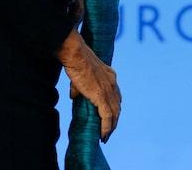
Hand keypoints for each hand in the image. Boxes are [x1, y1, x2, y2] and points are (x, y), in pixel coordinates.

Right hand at [56, 28, 121, 142]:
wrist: (76, 55)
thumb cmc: (76, 61)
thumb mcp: (82, 75)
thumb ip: (79, 87)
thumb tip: (74, 95)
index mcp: (110, 76)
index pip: (116, 96)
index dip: (114, 108)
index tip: (111, 117)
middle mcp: (112, 83)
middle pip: (117, 106)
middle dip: (115, 120)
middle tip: (109, 131)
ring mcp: (108, 89)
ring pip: (115, 113)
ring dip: (112, 126)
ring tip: (106, 136)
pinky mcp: (101, 95)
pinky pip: (107, 116)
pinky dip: (106, 127)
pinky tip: (104, 135)